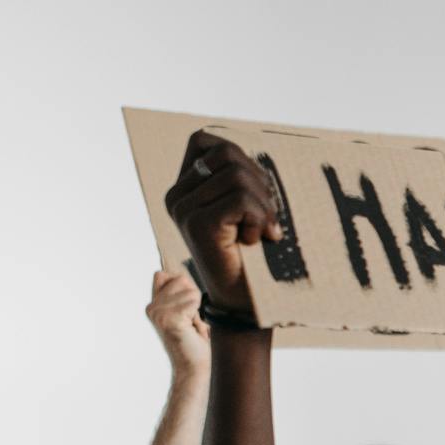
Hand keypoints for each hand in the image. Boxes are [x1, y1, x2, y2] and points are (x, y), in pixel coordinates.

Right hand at [146, 269, 209, 371]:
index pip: (162, 275)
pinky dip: (199, 314)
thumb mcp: (185, 314)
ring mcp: (159, 313)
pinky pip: (194, 301)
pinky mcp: (170, 319)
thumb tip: (183, 277)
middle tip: (191, 320)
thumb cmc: (193, 343)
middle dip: (193, 297)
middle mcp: (152, 308)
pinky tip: (192, 329)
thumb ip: (180, 295)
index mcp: (152, 306)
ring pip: (190, 290)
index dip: (180, 286)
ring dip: (197, 308)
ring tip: (192, 326)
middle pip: (180, 279)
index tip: (185, 309)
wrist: (192, 368)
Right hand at [162, 130, 283, 314]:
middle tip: (268, 217)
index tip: (256, 194)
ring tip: (264, 231)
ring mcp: (183, 209)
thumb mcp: (246, 207)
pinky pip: (241, 200)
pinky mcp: (197, 224)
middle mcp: (176, 196)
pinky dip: (259, 217)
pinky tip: (257, 240)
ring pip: (237, 176)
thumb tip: (250, 153)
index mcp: (183, 188)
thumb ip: (238, 177)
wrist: (246, 302)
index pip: (207, 142)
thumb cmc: (253, 253)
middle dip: (259, 182)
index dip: (241, 159)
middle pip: (226, 155)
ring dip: (263, 204)